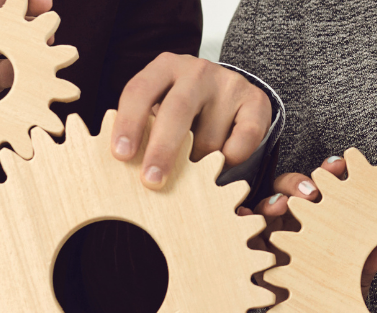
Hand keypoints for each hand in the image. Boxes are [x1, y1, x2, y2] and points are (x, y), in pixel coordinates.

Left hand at [112, 53, 272, 188]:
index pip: (139, 91)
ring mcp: (228, 83)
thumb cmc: (184, 110)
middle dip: (162, 149)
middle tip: (152, 180)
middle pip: (176, 110)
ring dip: (199, 162)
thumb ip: (144, 127)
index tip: (121, 155)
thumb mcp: (159, 108)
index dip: (128, 123)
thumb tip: (126, 166)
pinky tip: (224, 159)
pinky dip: (231, 159)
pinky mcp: (255, 101)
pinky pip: (242, 141)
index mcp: (164, 67)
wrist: (230, 95)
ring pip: (209, 138)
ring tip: (195, 163)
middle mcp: (196, 71)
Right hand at [238, 156, 376, 294]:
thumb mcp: (348, 282)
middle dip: (299, 184)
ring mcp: (269, 234)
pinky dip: (241, 219)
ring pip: (266, 205)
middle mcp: (292, 222)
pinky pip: (241, 230)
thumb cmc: (324, 295)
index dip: (329, 173)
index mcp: (317, 221)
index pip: (322, 190)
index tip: (339, 166)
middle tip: (311, 193)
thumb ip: (364, 268)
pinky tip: (244, 215)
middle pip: (290, 191)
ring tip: (279, 206)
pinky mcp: (250, 249)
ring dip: (272, 200)